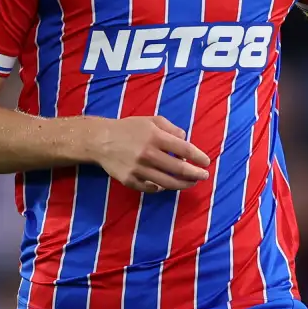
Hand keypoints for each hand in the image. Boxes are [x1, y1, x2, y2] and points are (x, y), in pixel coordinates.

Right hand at [89, 116, 210, 193]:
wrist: (101, 140)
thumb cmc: (129, 128)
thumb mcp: (151, 120)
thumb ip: (171, 128)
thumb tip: (186, 139)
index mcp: (155, 137)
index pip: (185, 150)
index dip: (199, 157)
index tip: (207, 162)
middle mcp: (148, 154)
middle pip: (179, 169)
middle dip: (195, 174)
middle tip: (204, 176)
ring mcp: (138, 169)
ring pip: (168, 183)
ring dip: (183, 185)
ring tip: (191, 184)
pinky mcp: (130, 180)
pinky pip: (151, 188)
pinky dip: (161, 188)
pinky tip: (167, 186)